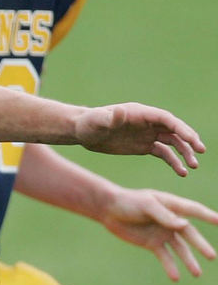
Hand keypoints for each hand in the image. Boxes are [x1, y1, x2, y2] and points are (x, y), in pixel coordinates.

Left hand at [75, 103, 205, 176]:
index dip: (182, 128)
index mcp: (141, 114)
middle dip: (189, 140)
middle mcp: (148, 123)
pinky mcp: (144, 146)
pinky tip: (181, 173)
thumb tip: (120, 112)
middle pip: (175, 130)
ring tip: (192, 167)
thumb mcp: (98, 121)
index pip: (167, 120)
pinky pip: (163, 154)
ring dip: (184, 153)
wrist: (83, 132)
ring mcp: (148, 134)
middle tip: (201, 152)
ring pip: (172, 143)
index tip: (193, 140)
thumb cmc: (89, 123)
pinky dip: (173, 162)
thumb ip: (110, 118)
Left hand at [99, 188, 217, 279]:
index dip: (207, 216)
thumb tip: (185, 225)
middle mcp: (171, 221)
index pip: (194, 211)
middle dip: (200, 245)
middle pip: (190, 234)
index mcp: (172, 206)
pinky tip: (175, 277)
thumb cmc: (128, 201)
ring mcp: (162, 233)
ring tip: (197, 273)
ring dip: (188, 261)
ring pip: (180, 249)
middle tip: (212, 256)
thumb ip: (164, 215)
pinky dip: (170, 266)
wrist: (109, 210)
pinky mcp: (152, 243)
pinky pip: (165, 256)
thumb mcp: (146, 205)